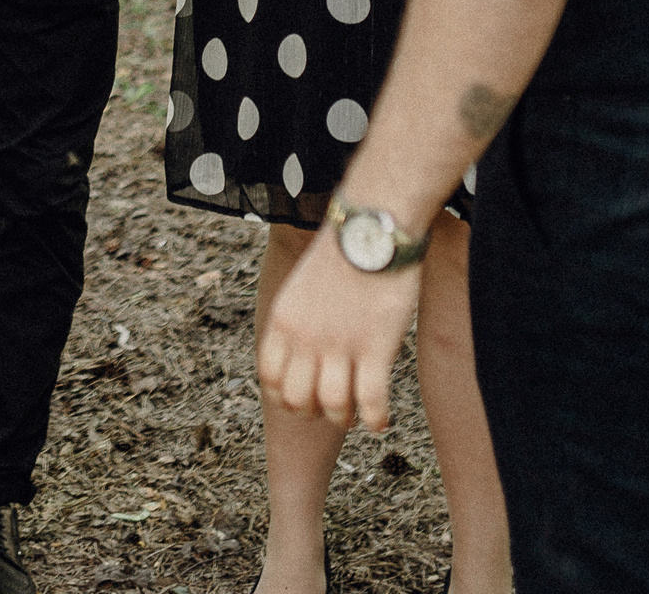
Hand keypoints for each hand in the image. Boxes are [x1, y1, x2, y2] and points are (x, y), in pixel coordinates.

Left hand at [255, 220, 422, 432]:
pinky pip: (371, 401)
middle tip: (331, 407)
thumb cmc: (342, 254)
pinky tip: (380, 421)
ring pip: (332, 406)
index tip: (303, 399)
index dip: (284, 396)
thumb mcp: (301, 287)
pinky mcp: (376, 346)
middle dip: (313, 411)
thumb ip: (297, 321)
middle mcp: (304, 337)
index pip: (269, 378)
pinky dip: (375, 419)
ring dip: (344, 417)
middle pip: (296, 399)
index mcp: (282, 320)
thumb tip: (303, 352)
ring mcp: (340, 344)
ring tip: (354, 413)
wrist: (370, 226)